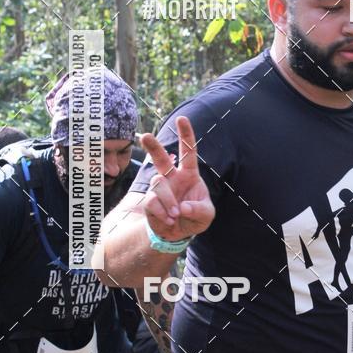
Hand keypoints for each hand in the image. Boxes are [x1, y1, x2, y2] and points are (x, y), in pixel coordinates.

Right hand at [140, 115, 214, 242]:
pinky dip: (162, 212)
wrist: (178, 233)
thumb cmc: (195, 217)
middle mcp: (172, 177)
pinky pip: (152, 201)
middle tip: (145, 137)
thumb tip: (182, 207)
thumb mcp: (206, 215)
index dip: (186, 135)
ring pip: (158, 184)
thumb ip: (199, 210)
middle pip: (161, 158)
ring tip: (176, 215)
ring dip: (169, 201)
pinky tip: (169, 219)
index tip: (182, 118)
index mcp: (189, 174)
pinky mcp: (149, 200)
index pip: (188, 151)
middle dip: (153, 147)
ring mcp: (159, 187)